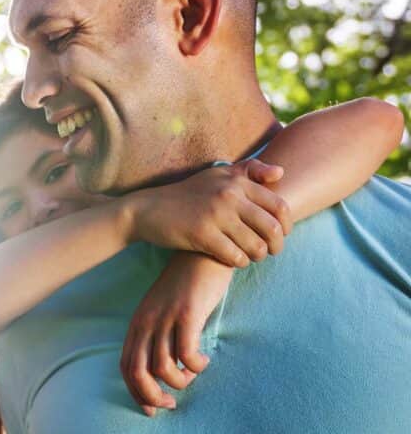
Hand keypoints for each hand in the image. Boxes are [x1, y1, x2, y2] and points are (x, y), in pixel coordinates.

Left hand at [120, 252, 234, 414]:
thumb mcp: (165, 313)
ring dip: (179, 381)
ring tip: (193, 374)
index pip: (126, 367)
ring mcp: (165, 318)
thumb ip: (162, 338)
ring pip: (162, 367)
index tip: (152, 408)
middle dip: (152, 397)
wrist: (203, 253)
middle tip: (172, 403)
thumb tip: (167, 371)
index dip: (136, 392)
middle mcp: (146, 322)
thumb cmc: (188, 288)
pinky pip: (186, 353)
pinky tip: (204, 360)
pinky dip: (195, 365)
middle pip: (138, 373)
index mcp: (138, 324)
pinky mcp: (187, 314)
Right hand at [126, 160, 291, 266]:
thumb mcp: (216, 174)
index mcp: (237, 181)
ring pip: (255, 246)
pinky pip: (235, 257)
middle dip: (276, 246)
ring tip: (250, 257)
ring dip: (257, 257)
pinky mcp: (202, 235)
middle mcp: (229, 196)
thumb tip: (281, 173)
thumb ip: (249, 171)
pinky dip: (238, 262)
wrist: (147, 209)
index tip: (280, 235)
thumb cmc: (186, 194)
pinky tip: (232, 260)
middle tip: (268, 252)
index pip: (279, 206)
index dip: (286, 226)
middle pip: (272, 229)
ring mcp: (216, 215)